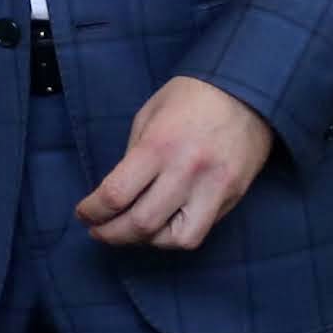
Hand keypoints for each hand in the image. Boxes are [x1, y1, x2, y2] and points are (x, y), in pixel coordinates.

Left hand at [75, 76, 274, 252]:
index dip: (92, 211)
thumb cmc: (191, 98)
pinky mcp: (231, 197)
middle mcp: (185, 172)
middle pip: (141, 224)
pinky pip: (199, 232)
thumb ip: (132, 156)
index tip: (84, 214)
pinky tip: (164, 227)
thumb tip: (117, 193)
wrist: (248, 91)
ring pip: (174, 240)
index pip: (115, 195)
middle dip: (111, 234)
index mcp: (158, 147)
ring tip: (132, 231)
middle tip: (99, 231)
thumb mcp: (148, 116)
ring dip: (146, 241)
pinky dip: (176, 238)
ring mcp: (212, 188)